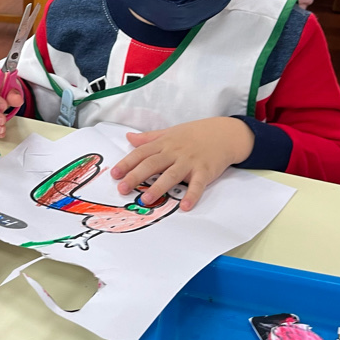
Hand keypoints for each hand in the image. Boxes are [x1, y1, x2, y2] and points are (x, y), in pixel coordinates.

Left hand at [109, 118, 254, 210]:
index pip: (141, 153)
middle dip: (136, 176)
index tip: (114, 174)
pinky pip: (197, 184)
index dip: (127, 163)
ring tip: (146, 199)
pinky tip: (184, 206)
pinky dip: (191, 195)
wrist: (224, 133)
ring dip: (158, 187)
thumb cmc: (194, 134)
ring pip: (171, 175)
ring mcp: (190, 162)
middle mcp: (174, 152)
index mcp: (164, 143)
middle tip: (123, 189)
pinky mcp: (205, 171)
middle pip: (152, 164)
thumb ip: (148, 138)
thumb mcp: (169, 133)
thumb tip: (129, 137)